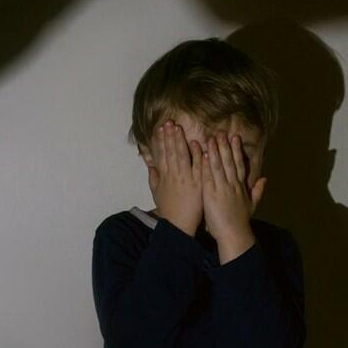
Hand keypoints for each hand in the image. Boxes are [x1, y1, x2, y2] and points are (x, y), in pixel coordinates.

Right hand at [148, 120, 204, 236]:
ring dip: (180, 141)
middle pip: (171, 152)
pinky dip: (198, 155)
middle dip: (170, 136)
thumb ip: (153, 177)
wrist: (178, 225)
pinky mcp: (198, 184)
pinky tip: (197, 144)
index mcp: (164, 176)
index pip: (161, 154)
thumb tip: (150, 164)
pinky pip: (198, 167)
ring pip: (182, 156)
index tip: (160, 129)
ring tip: (178, 128)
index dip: (160, 141)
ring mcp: (186, 179)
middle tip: (169, 123)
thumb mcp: (156, 192)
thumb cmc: (168, 209)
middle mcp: (174, 175)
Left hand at [201, 131, 266, 242]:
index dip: (236, 150)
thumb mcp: (251, 205)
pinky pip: (209, 177)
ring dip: (215, 151)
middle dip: (225, 146)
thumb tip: (265, 179)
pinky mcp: (212, 195)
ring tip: (211, 138)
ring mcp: (222, 189)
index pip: (239, 164)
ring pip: (219, 166)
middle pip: (229, 162)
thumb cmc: (240, 222)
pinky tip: (204, 155)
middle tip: (222, 131)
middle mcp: (232, 185)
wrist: (234, 235)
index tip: (234, 137)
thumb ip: (257, 191)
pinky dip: (206, 165)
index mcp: (240, 187)